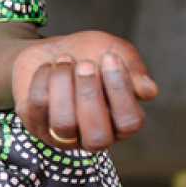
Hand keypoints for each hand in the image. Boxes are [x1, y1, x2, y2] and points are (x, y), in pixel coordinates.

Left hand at [10, 31, 159, 151]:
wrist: (51, 50)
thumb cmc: (89, 54)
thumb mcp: (114, 51)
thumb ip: (133, 69)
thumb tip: (149, 91)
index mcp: (121, 122)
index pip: (129, 123)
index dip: (120, 90)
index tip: (109, 57)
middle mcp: (94, 136)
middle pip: (97, 136)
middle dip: (89, 95)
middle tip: (85, 64)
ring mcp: (63, 135)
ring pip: (64, 125)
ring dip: (63, 85)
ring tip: (65, 61)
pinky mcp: (36, 125)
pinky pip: (37, 108)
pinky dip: (43, 79)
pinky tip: (49, 66)